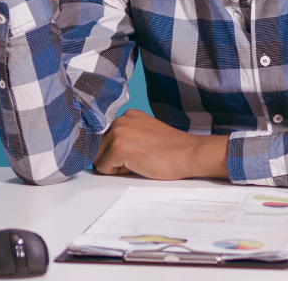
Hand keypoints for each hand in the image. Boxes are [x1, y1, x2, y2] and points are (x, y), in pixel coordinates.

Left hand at [94, 109, 228, 180]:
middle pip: (98, 148)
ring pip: (98, 158)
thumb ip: (127, 136)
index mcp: (127, 115)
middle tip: (139, 158)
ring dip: (115, 166)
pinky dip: (117, 173)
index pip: (104, 137)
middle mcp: (120, 120)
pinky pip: (103, 168)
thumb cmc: (172, 150)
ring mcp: (118, 132)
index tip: (131, 153)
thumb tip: (105, 151)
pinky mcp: (118, 148)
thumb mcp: (145, 134)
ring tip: (139, 161)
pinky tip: (138, 165)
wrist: (188, 154)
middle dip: (113, 158)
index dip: (115, 151)